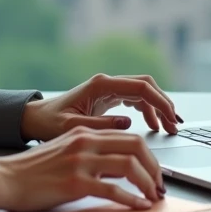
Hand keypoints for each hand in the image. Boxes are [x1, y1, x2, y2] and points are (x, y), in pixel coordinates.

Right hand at [0, 127, 164, 211]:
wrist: (5, 178)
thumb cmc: (32, 170)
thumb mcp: (64, 150)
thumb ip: (90, 153)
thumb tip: (119, 168)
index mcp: (83, 133)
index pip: (129, 137)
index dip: (149, 156)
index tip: (154, 173)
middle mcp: (84, 142)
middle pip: (136, 147)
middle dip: (154, 168)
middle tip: (159, 185)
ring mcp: (80, 162)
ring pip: (129, 166)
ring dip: (147, 183)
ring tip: (153, 197)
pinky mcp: (75, 183)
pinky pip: (113, 191)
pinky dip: (131, 200)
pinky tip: (138, 207)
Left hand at [20, 73, 182, 141]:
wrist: (35, 119)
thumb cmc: (50, 123)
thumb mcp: (73, 128)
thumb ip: (100, 125)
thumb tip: (127, 123)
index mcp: (101, 85)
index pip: (140, 86)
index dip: (159, 101)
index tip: (171, 118)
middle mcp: (107, 83)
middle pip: (146, 86)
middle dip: (163, 103)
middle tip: (174, 125)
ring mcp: (108, 89)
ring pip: (143, 92)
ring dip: (157, 108)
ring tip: (168, 128)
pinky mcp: (107, 97)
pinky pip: (135, 99)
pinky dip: (147, 110)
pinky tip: (153, 125)